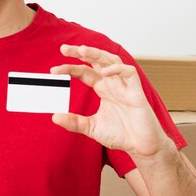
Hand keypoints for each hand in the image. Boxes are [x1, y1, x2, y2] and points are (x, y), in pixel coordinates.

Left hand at [50, 44, 170, 157]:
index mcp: (103, 89)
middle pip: (96, 60)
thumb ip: (74, 122)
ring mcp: (125, 86)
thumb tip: (54, 117)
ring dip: (97, 53)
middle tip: (63, 48)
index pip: (84, 72)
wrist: (141, 147)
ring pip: (112, 60)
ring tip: (82, 50)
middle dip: (81, 52)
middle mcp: (113, 83)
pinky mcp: (136, 92)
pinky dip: (117, 69)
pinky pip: (129, 73)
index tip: (53, 71)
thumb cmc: (121, 135)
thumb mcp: (91, 127)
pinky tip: (104, 72)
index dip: (70, 68)